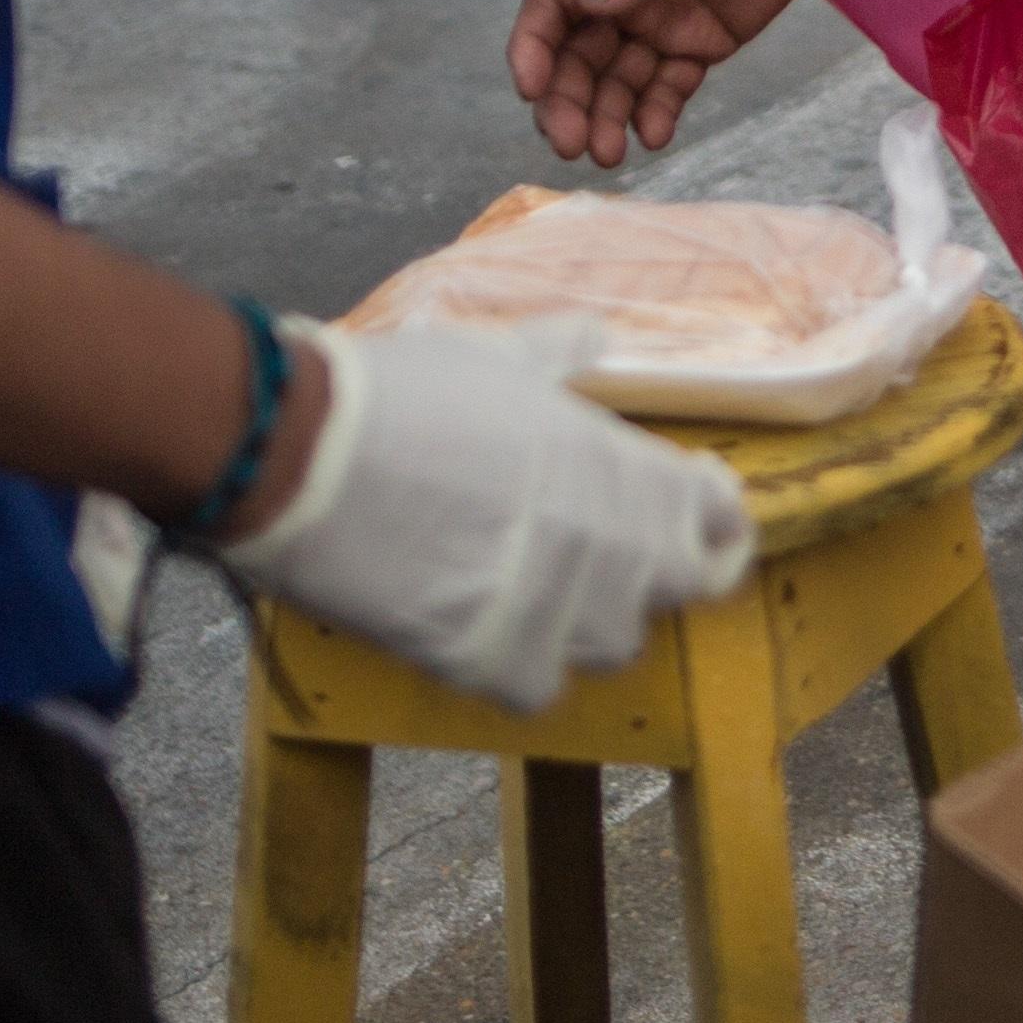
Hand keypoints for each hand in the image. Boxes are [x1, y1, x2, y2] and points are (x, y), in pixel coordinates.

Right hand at [212, 317, 753, 709]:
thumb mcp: (492, 355)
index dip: (716, 520)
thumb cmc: (397, 393)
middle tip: (614, 557)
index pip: (719, 514)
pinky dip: (522, 668)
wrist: (303, 456)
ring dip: (590, 621)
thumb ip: (557, 353)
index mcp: (616, 462)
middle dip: (657, 572)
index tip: (702, 515)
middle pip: (679, 587)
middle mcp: (607, 540)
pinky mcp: (491, 661)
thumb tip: (594, 335)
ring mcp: (554, 607)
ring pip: (615, 644)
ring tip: (544, 592)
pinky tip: (491, 635)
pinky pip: (541, 687)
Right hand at [512, 0, 848, 168]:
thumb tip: (590, 1)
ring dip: (607, 116)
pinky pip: (670, 84)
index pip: (552, 1)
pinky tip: (655, 135)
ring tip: (609, 154)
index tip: (528, 87)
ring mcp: (660, 19)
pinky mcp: (699, 41)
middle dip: (567, 101)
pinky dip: (658, 110)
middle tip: (570, 145)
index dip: (533, 46)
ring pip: (618, 79)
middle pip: (577, 54)